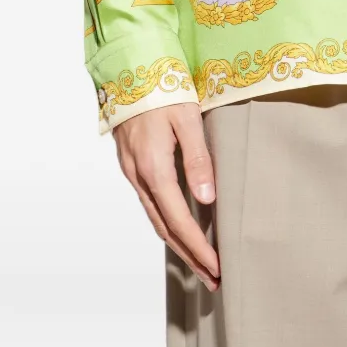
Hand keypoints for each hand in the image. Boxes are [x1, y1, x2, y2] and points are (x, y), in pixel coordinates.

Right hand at [114, 102, 219, 290]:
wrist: (129, 68)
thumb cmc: (163, 88)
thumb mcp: (187, 118)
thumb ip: (198, 158)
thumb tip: (207, 199)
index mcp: (154, 167)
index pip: (179, 219)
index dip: (198, 247)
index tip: (217, 267)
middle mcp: (139, 176)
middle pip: (165, 227)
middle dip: (189, 256)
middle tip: (213, 278)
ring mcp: (132, 172)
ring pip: (155, 218)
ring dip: (178, 243)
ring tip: (200, 263)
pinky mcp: (132, 165)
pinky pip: (150, 203)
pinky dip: (167, 223)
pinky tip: (180, 228)